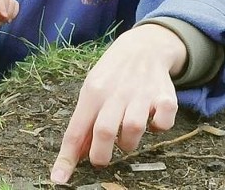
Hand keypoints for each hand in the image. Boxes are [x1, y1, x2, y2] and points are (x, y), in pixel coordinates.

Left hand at [50, 24, 186, 183]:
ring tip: (126, 137)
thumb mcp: (92, 90)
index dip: (67, 157)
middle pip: (104, 131)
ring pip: (133, 130)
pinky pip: (163, 123)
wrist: (142, 47)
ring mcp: (141, 94)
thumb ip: (85, 120)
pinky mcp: (165, 97)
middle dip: (101, 155)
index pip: (76, 129)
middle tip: (100, 160)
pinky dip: (159, 128)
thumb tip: (76, 153)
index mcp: (92, 92)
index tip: (58, 178)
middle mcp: (116, 93)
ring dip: (129, 143)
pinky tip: (152, 120)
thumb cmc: (111, 75)